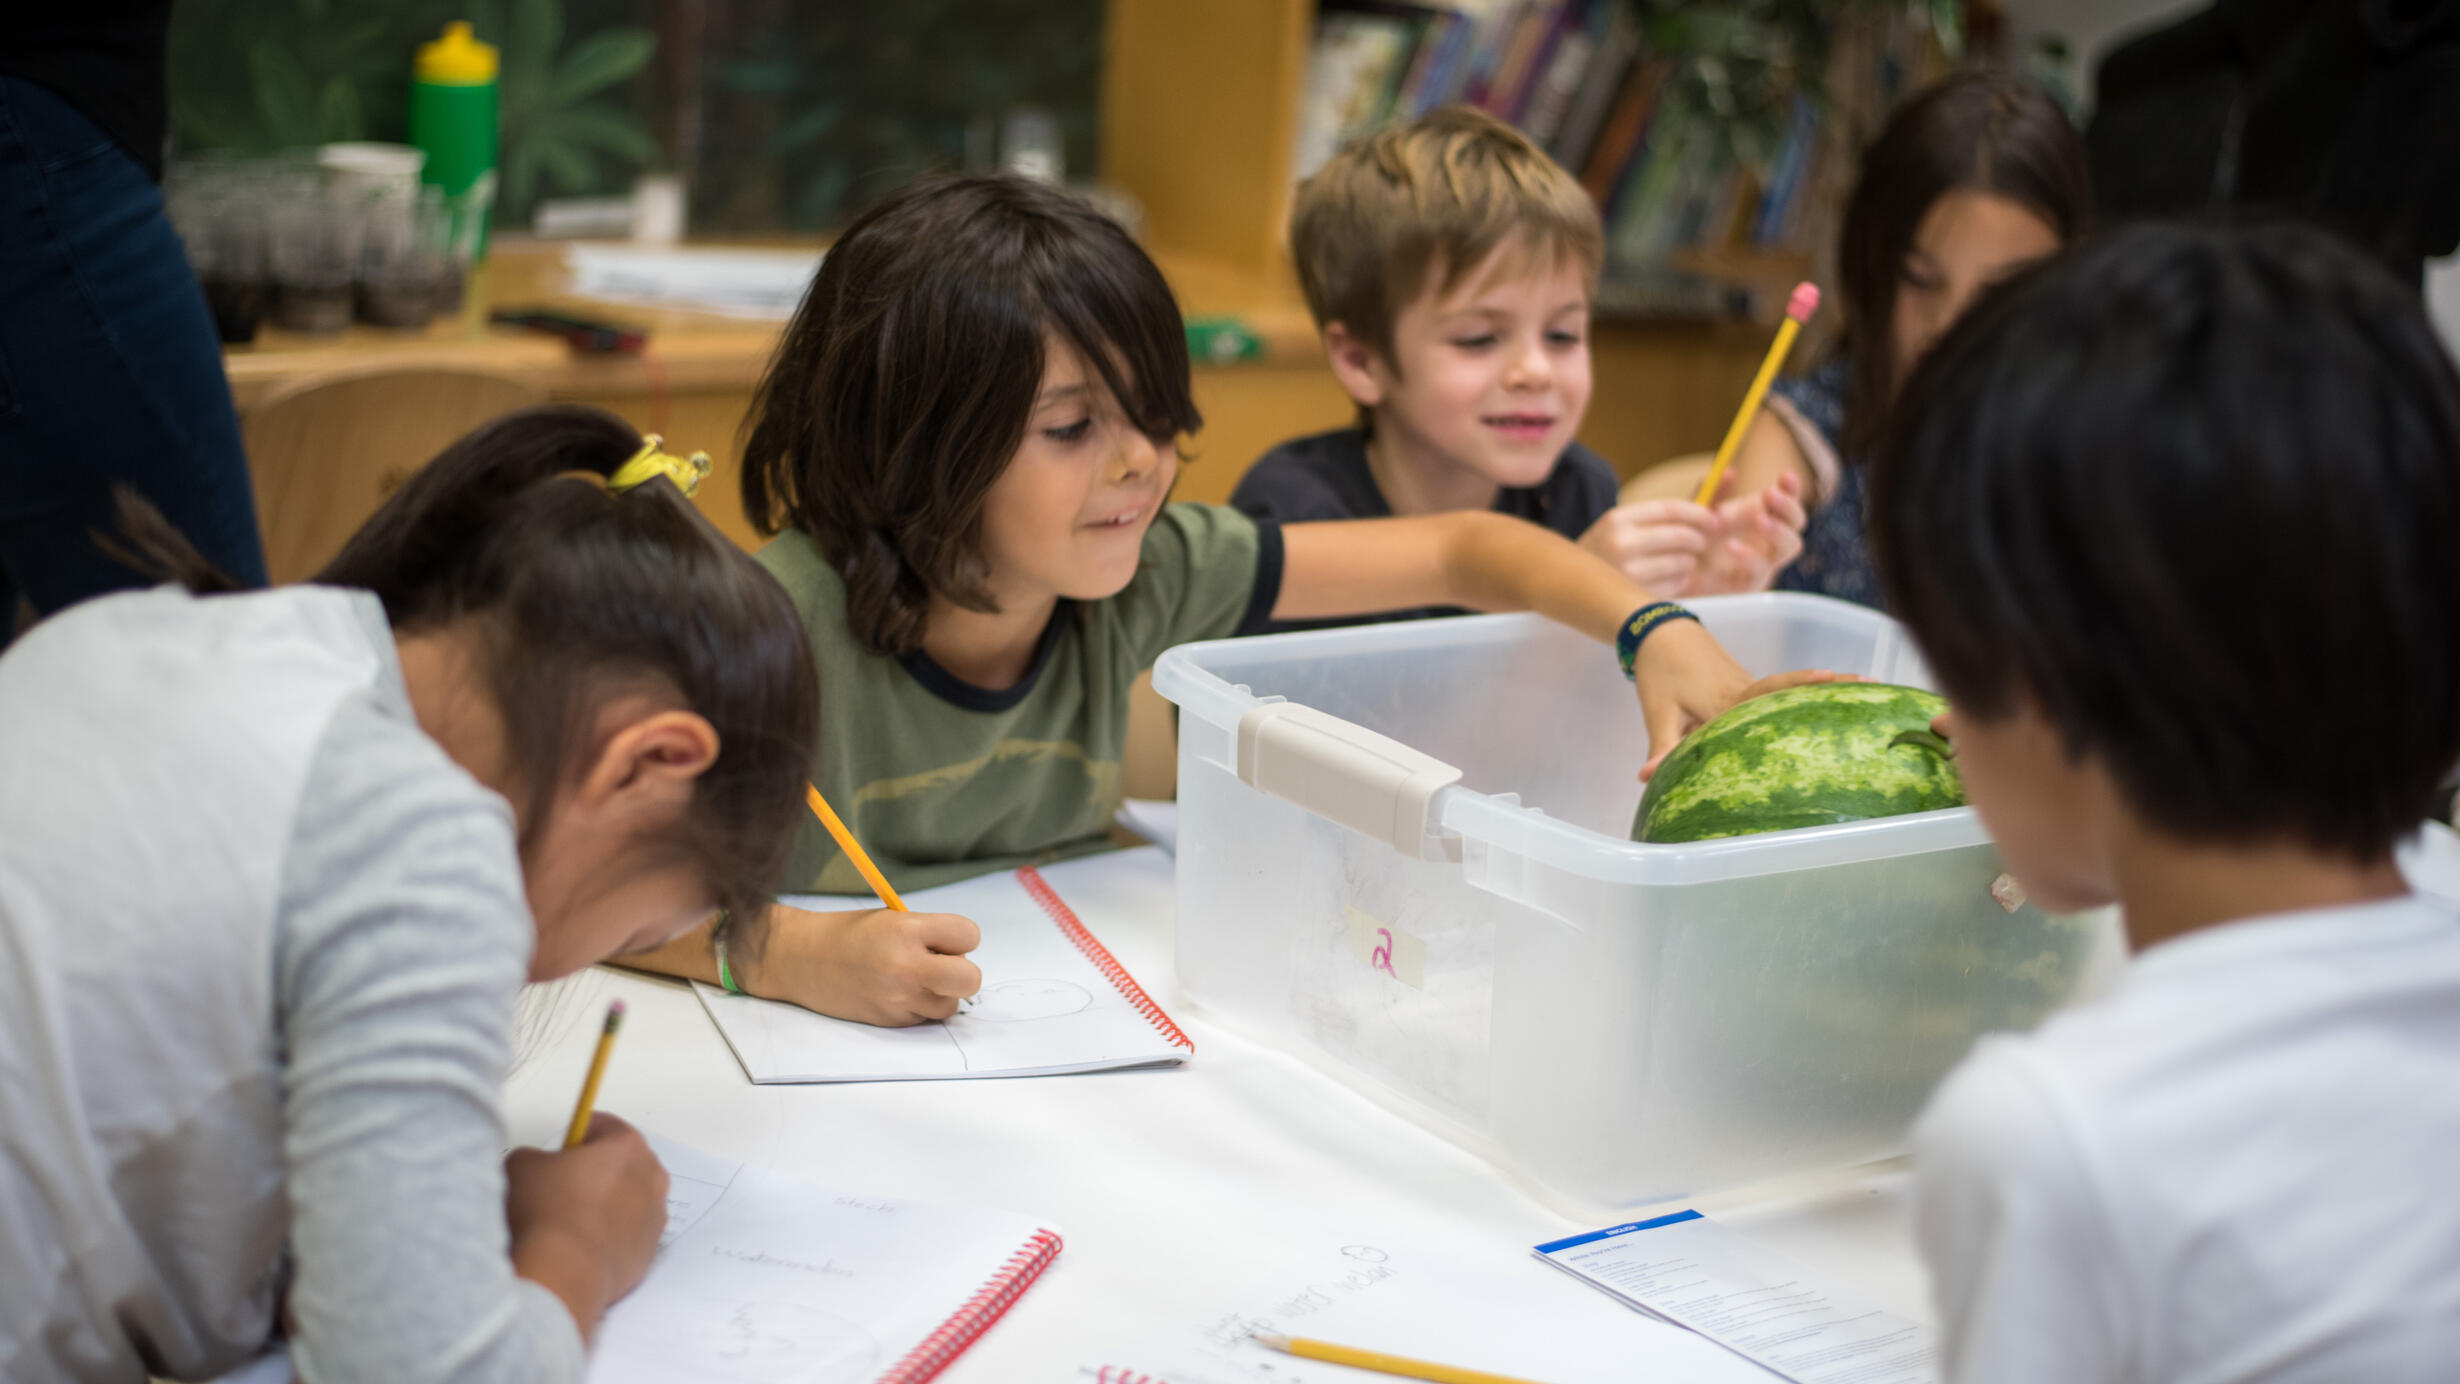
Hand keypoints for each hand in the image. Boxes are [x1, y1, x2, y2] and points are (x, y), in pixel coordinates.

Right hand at [505, 1112, 667, 1335]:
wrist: (563, 1273)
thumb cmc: (547, 1213)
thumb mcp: (521, 1165)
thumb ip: (535, 1154)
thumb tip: (537, 1166)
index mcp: (627, 1145)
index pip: (600, 1125)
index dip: (573, 1138)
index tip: (558, 1154)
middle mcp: (651, 1175)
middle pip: (620, 1162)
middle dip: (593, 1170)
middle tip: (560, 1188)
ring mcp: (655, 1215)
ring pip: (627, 1198)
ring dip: (604, 1203)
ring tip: (569, 1221)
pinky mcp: (651, 1249)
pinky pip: (628, 1232)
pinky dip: (609, 1234)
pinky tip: (581, 1245)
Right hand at [745, 902, 981, 1025]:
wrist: (802, 960)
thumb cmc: (849, 934)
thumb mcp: (892, 920)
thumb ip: (929, 935)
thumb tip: (961, 956)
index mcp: (908, 930)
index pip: (968, 935)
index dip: (961, 938)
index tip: (945, 940)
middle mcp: (906, 966)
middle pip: (970, 979)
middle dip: (963, 973)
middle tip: (942, 966)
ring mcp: (898, 998)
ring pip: (950, 1005)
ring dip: (941, 994)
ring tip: (914, 980)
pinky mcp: (890, 1021)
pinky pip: (925, 1018)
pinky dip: (919, 1008)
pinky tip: (896, 993)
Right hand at [1578, 499, 1717, 592]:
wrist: (1568, 586)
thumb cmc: (1605, 551)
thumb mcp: (1622, 525)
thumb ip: (1660, 514)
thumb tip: (1712, 488)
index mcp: (1617, 518)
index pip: (1669, 508)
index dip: (1698, 513)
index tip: (1712, 519)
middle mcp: (1620, 542)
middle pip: (1680, 536)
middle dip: (1698, 539)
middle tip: (1701, 543)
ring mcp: (1626, 572)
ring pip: (1682, 562)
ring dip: (1689, 562)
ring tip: (1679, 563)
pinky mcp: (1635, 596)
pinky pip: (1676, 585)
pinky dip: (1680, 582)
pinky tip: (1668, 580)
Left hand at [1632, 621, 1853, 779]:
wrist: (1660, 633)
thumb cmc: (1659, 674)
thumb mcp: (1657, 712)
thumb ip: (1662, 745)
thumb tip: (1648, 777)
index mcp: (1728, 700)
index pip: (1770, 700)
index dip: (1804, 688)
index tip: (1836, 681)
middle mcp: (1747, 691)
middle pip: (1794, 691)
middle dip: (1832, 687)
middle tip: (1873, 686)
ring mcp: (1750, 686)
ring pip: (1792, 690)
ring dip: (1827, 689)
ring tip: (1871, 688)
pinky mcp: (1749, 686)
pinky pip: (1781, 693)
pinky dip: (1807, 693)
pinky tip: (1834, 702)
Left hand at [1681, 472, 1807, 595]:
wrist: (1678, 572)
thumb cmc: (1695, 540)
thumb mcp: (1700, 511)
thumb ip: (1712, 492)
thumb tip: (1728, 471)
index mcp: (1761, 515)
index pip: (1787, 499)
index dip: (1791, 488)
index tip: (1785, 476)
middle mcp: (1768, 538)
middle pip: (1797, 522)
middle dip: (1788, 507)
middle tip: (1770, 494)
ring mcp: (1764, 561)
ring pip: (1790, 546)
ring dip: (1778, 531)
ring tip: (1760, 519)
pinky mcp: (1751, 583)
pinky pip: (1761, 570)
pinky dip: (1749, 556)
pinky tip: (1732, 546)